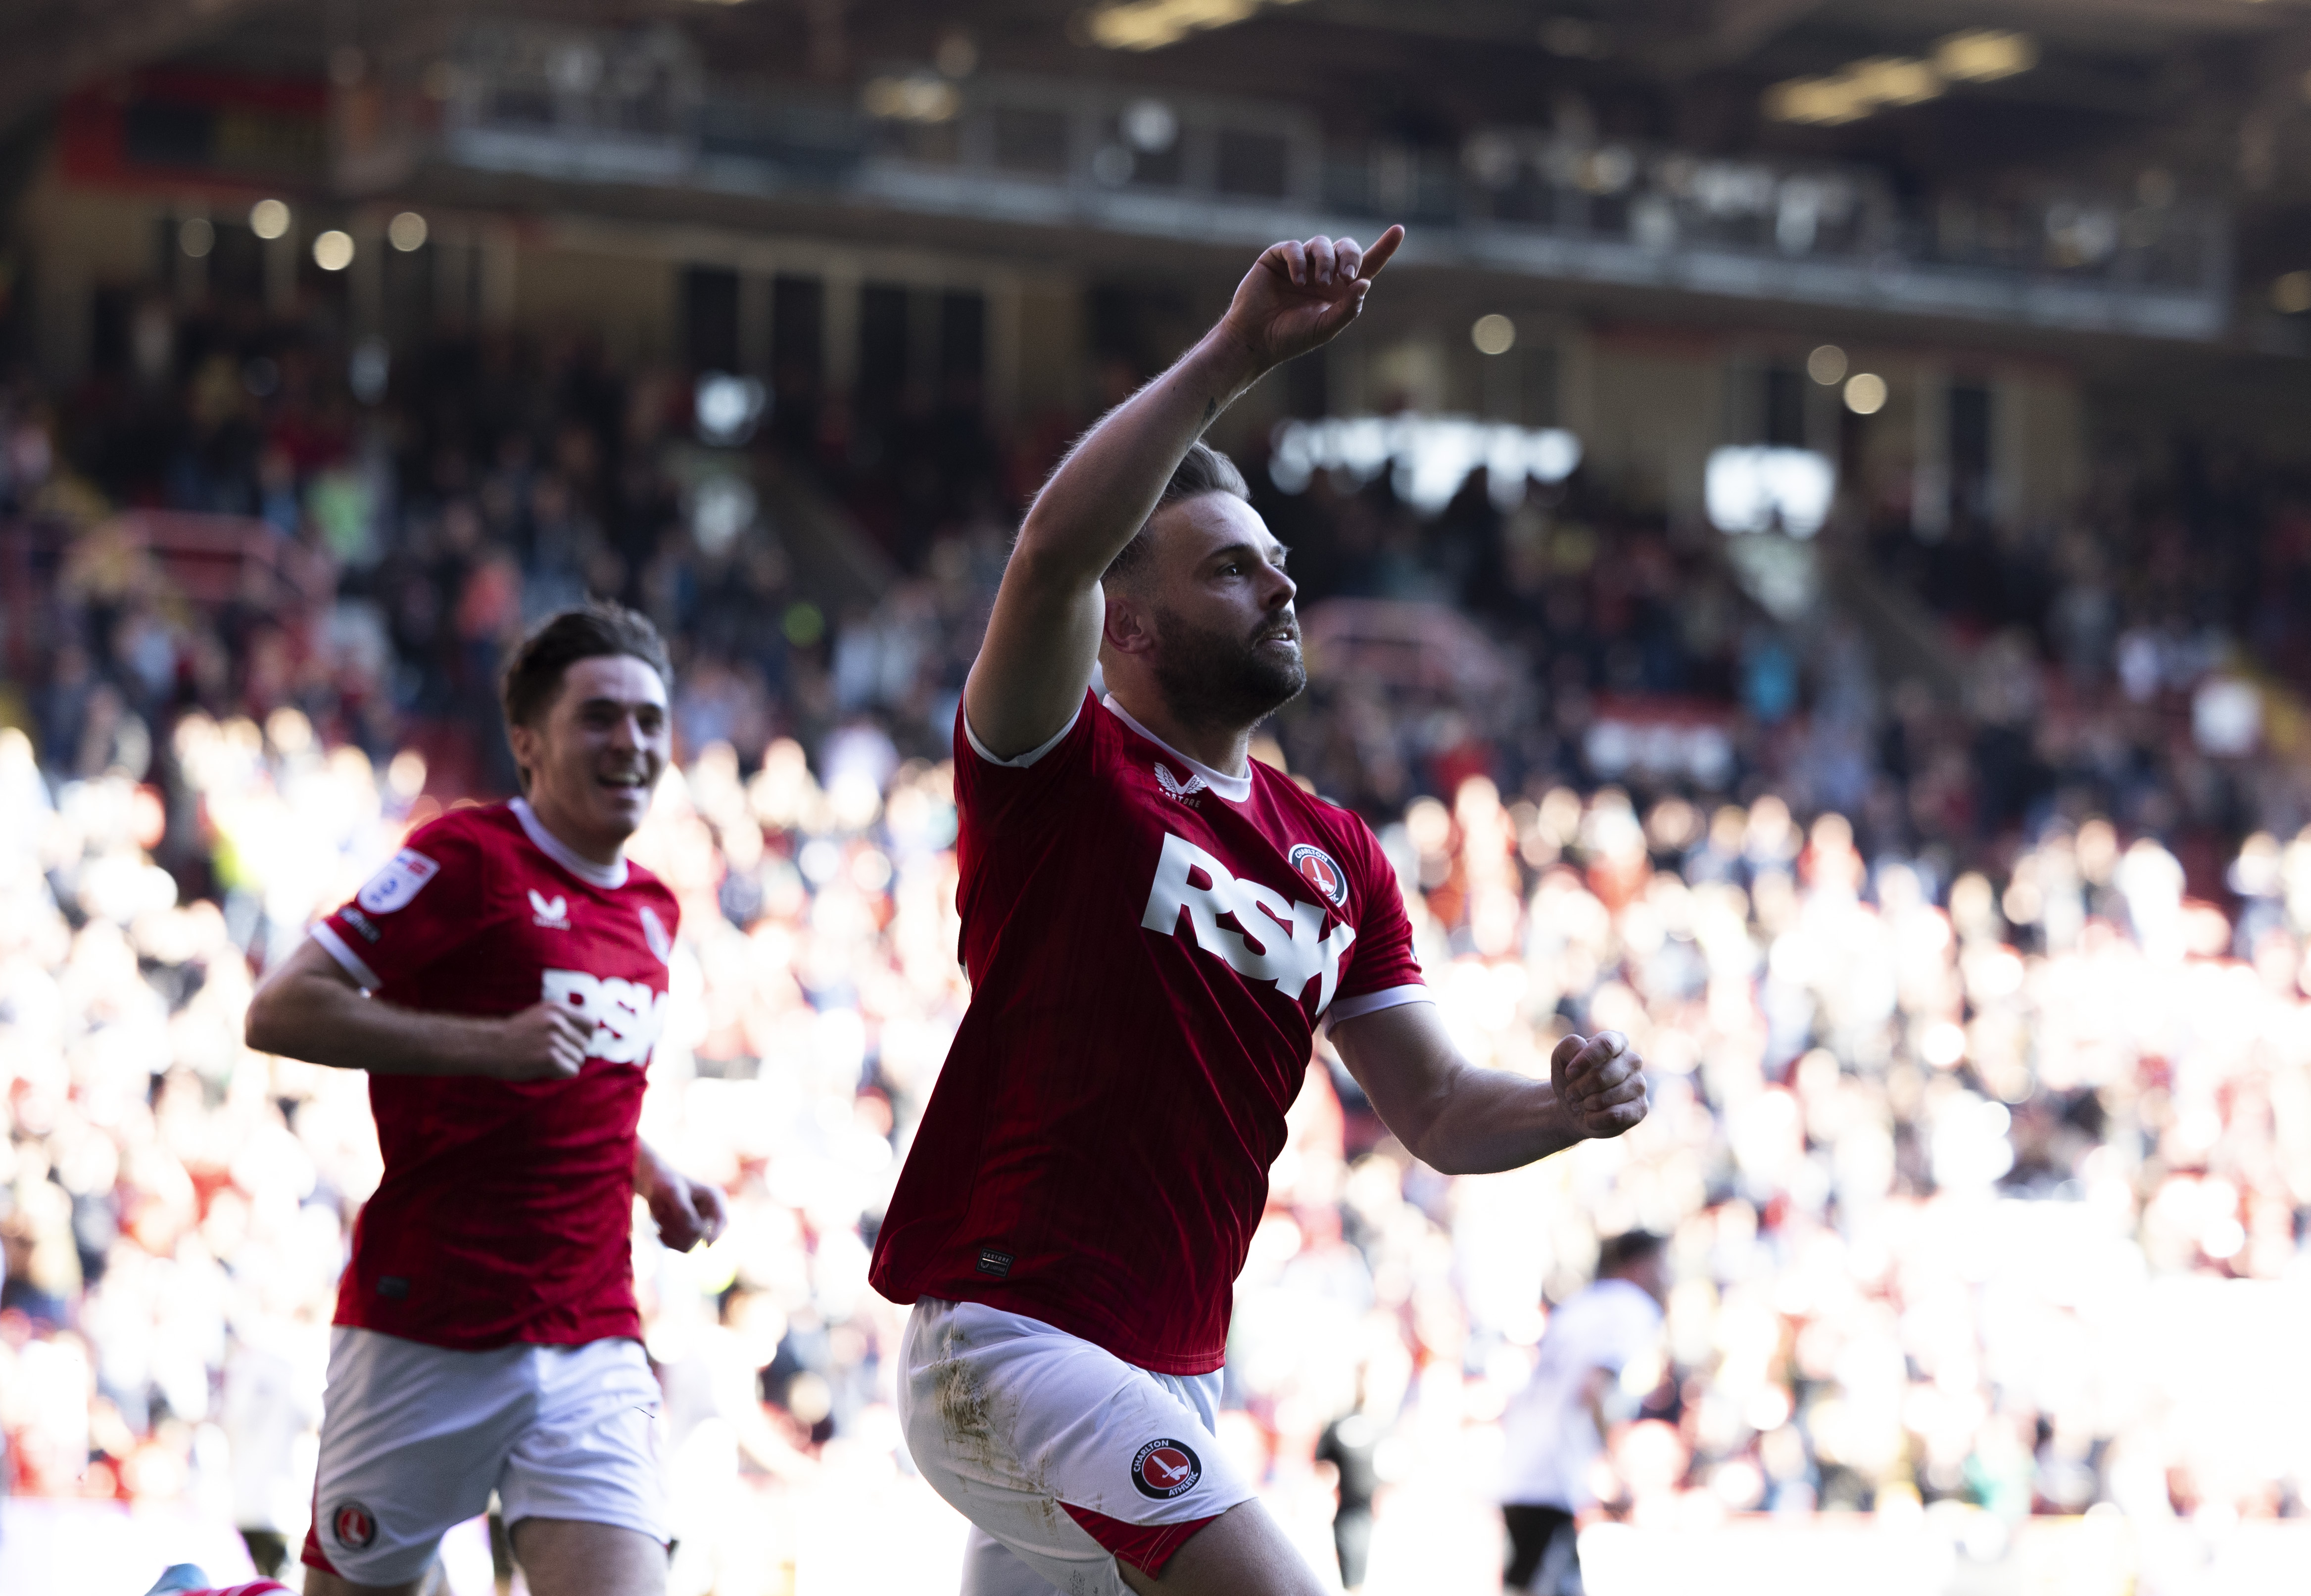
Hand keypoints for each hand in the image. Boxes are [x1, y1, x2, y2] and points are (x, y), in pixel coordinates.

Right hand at [490, 1001, 590, 1080]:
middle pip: (585, 1045)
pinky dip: (560, 1073)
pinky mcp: (550, 1058)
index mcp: (557, 1008)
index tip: (573, 1043)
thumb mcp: (541, 1016)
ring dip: (565, 1064)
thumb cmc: (515, 1034)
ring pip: (579, 1059)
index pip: (590, 1023)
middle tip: (550, 1054)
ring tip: (544, 1060)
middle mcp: (558, 1021)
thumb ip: (565, 1020)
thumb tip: (593, 1031)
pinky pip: (571, 1071)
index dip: (584, 1036)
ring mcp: (554, 1039)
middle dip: (571, 1053)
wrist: (489, 1046)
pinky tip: (544, 1068)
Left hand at [642, 1158, 729, 1252]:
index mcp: (714, 1198)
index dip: (716, 1233)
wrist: (656, 1186)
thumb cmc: (666, 1184)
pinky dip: (669, 1242)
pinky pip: (683, 1248)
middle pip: (700, 1235)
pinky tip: (659, 1231)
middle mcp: (711, 1214)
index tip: (706, 1244)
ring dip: (671, 1234)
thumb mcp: (672, 1191)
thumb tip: (695, 1230)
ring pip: (691, 1244)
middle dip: (678, 1228)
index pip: (722, 1220)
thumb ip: (683, 1209)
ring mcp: (702, 1226)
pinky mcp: (691, 1236)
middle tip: (660, 1214)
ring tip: (660, 1218)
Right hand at [1219, 225, 1403, 372]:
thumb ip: (1348, 308)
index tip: (1399, 230)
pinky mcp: (1277, 257)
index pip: (1367, 263)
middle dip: (1350, 256)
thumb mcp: (1325, 327)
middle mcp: (1322, 272)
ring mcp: (1300, 263)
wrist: (1255, 339)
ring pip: (1321, 244)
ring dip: (1325, 260)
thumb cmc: (1291, 337)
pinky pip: (1294, 247)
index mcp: (1339, 289)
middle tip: (1345, 276)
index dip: (1384, 247)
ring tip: (1318, 282)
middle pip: (1346, 248)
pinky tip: (1297, 280)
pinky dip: (1299, 261)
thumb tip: (1366, 283)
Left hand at [1551, 1030, 1647, 1141]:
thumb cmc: (1571, 1077)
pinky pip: (1615, 1116)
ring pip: (1607, 1098)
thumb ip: (1569, 1046)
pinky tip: (1590, 1116)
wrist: (1575, 1107)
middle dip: (1579, 1088)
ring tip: (1581, 1103)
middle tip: (1571, 1093)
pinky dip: (1594, 1119)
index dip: (1585, 1060)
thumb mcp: (1561, 1057)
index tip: (1569, 1073)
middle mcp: (1633, 1060)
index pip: (1606, 1045)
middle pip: (1601, 1076)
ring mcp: (1639, 1084)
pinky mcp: (1641, 1108)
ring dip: (1585, 1104)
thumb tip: (1583, 1049)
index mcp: (1616, 1040)